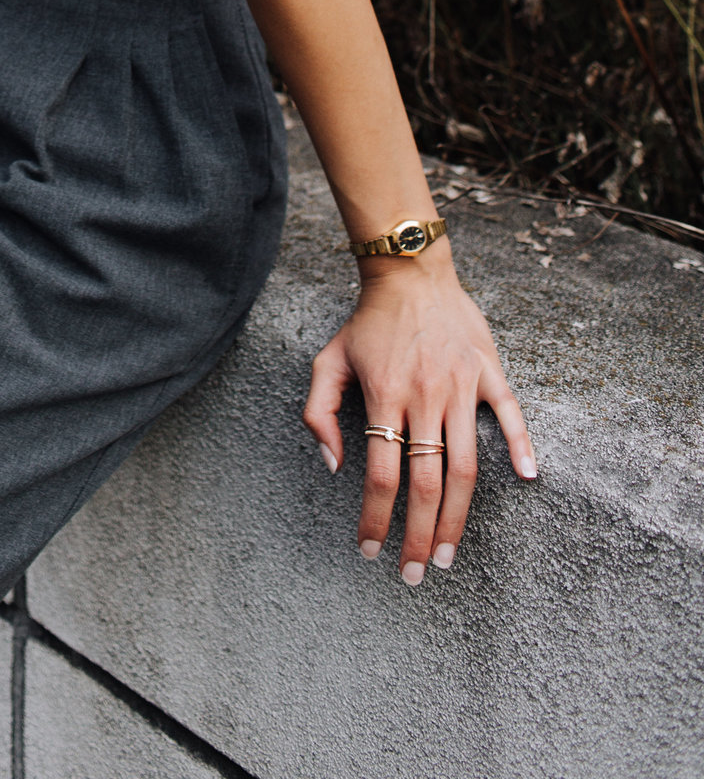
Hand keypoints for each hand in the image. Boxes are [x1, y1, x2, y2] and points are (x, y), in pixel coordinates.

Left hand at [302, 247, 536, 584]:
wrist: (409, 272)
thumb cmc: (367, 323)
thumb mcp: (328, 361)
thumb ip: (319, 413)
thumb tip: (334, 467)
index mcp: (385, 396)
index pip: (381, 475)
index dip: (377, 519)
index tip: (371, 551)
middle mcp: (425, 396)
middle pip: (427, 483)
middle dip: (420, 536)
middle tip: (415, 573)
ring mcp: (461, 384)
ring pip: (466, 465)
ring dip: (460, 516)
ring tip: (450, 555)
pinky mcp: (488, 370)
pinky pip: (511, 414)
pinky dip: (522, 447)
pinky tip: (527, 479)